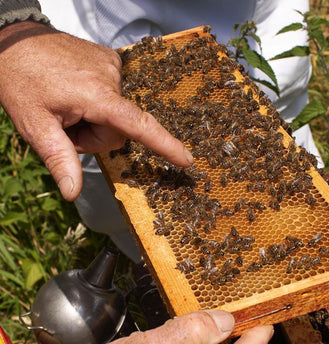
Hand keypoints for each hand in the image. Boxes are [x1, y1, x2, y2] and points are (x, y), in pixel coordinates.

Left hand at [0, 22, 192, 200]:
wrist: (13, 41)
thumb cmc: (20, 80)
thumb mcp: (35, 126)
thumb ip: (60, 159)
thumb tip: (73, 193)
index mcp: (95, 94)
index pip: (138, 125)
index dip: (165, 145)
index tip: (186, 160)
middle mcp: (111, 77)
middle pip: (118, 130)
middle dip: (94, 136)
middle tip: (65, 125)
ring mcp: (111, 65)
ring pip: (115, 115)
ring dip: (94, 119)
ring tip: (67, 107)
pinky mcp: (109, 59)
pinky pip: (113, 95)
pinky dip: (96, 103)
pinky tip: (75, 95)